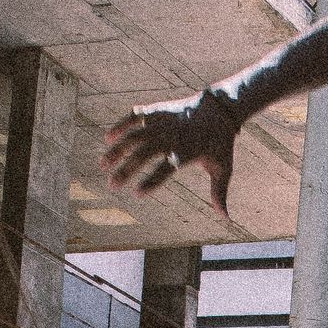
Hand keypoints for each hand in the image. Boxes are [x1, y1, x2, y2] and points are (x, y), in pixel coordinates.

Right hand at [102, 91, 238, 216]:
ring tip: (102, 164)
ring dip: (117, 149)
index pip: (166, 170)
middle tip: (112, 185)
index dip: (151, 181)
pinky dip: (121, 125)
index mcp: (188, 152)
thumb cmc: (219, 144)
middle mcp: (172, 136)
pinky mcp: (157, 111)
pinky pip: (136, 117)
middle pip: (144, 154)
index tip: (137, 193)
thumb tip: (225, 218)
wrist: (218, 110)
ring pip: (135, 136)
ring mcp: (163, 122)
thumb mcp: (223, 169)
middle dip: (126, 170)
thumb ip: (219, 193)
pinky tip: (107, 137)